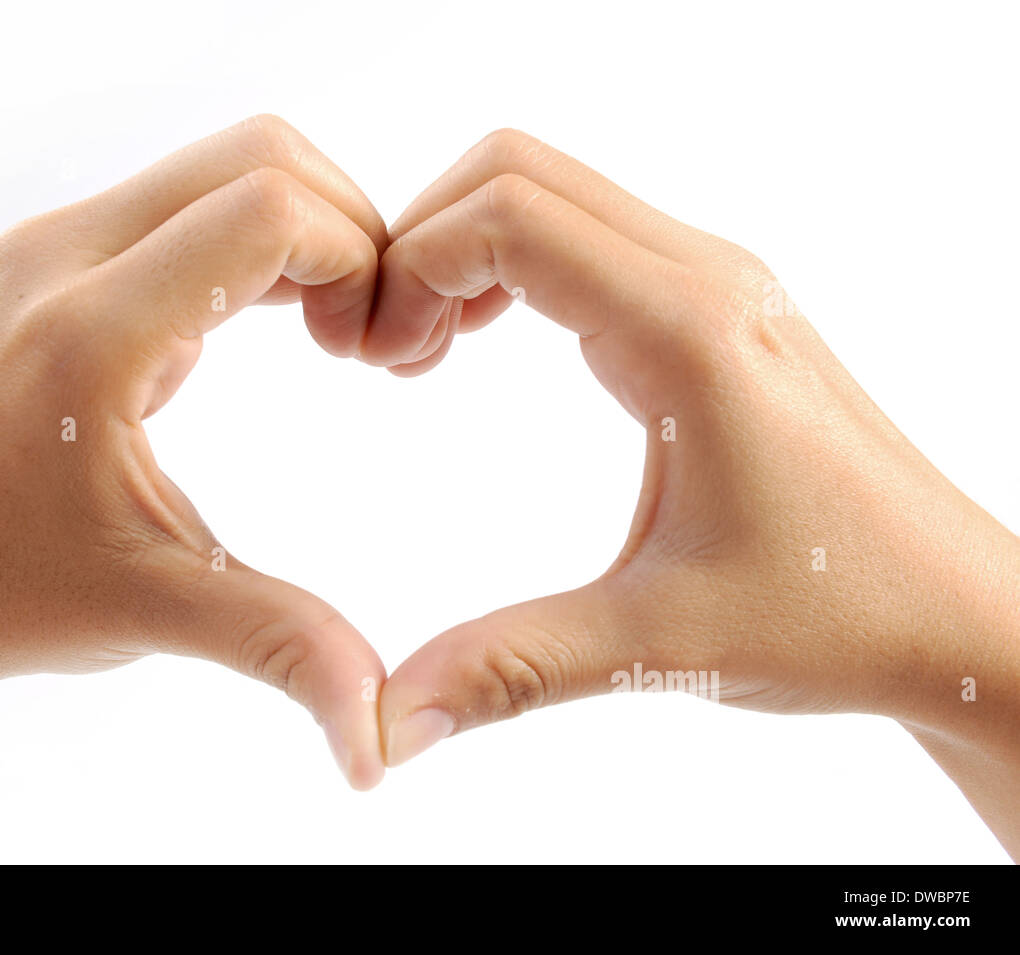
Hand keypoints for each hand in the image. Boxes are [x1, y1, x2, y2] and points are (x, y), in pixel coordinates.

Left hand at [0, 116, 390, 860]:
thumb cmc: (6, 595)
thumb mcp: (161, 610)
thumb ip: (288, 649)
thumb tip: (386, 734)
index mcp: (88, 335)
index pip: (266, 210)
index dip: (358, 258)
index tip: (374, 347)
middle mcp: (59, 261)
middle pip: (258, 155)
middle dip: (347, 228)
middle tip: (365, 333)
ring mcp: (49, 249)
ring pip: (224, 164)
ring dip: (303, 228)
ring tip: (332, 329)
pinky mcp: (53, 258)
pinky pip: (185, 198)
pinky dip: (256, 238)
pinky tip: (274, 321)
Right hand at [370, 130, 1019, 855]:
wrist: (957, 615)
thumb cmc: (842, 614)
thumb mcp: (657, 644)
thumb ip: (506, 669)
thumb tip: (383, 725)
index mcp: (686, 333)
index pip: (510, 218)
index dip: (412, 266)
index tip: (371, 356)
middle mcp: (705, 277)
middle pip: (517, 172)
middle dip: (422, 241)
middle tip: (385, 352)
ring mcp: (716, 283)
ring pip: (552, 192)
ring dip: (466, 247)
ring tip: (423, 351)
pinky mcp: (716, 307)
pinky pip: (588, 233)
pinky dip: (512, 264)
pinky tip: (486, 343)